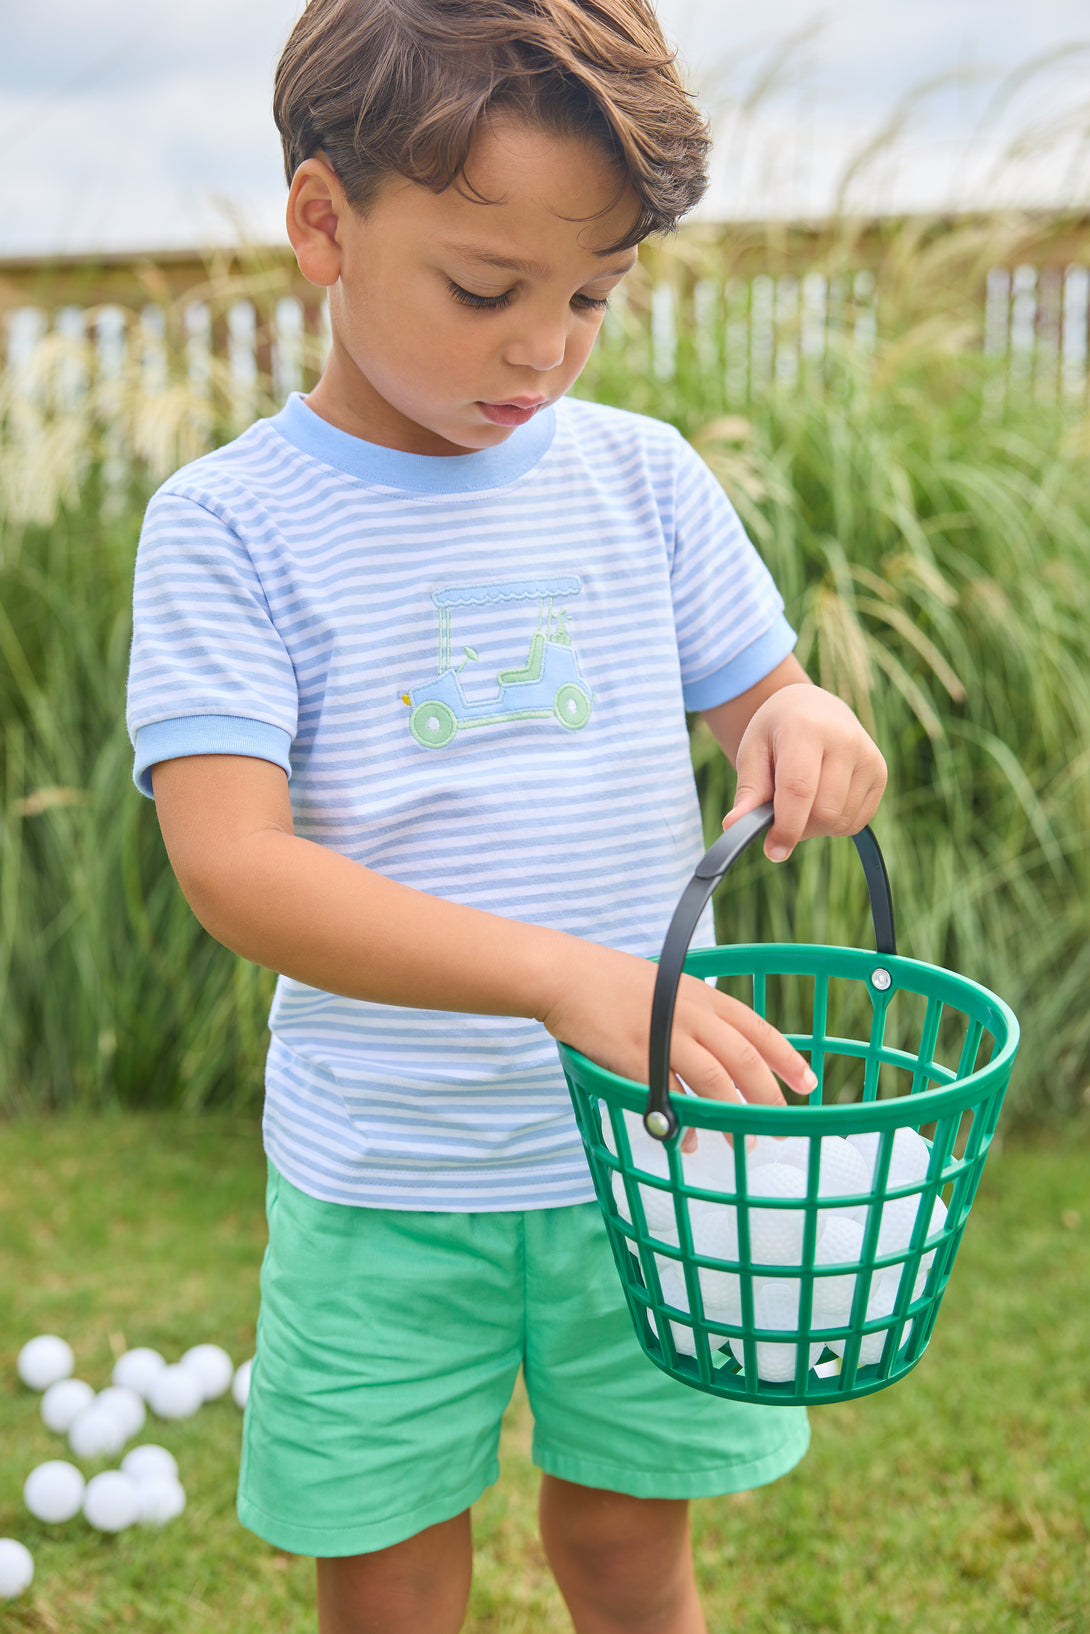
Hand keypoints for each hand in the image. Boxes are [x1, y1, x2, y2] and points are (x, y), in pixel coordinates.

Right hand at [539, 940, 817, 1124]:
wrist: (566, 975)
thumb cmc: (612, 984)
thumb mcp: (665, 990)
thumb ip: (691, 1020)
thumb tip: (712, 1063)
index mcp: (701, 996)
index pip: (756, 1027)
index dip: (786, 1057)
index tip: (809, 1083)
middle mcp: (690, 1014)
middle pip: (743, 1058)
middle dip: (766, 1097)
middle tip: (780, 1128)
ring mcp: (664, 1035)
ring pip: (714, 1079)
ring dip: (731, 1116)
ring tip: (741, 1146)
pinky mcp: (635, 1057)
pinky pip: (667, 1096)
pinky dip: (683, 1123)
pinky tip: (688, 1143)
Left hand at [722, 683, 886, 861]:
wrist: (813, 707)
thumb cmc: (777, 732)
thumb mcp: (753, 751)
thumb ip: (748, 790)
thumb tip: (734, 826)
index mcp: (807, 729)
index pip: (800, 789)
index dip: (787, 827)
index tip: (773, 852)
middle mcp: (845, 740)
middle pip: (824, 811)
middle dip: (798, 829)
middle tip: (779, 820)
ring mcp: (868, 757)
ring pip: (841, 821)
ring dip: (815, 828)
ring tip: (800, 803)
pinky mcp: (880, 773)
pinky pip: (856, 822)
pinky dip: (834, 825)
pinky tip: (821, 802)